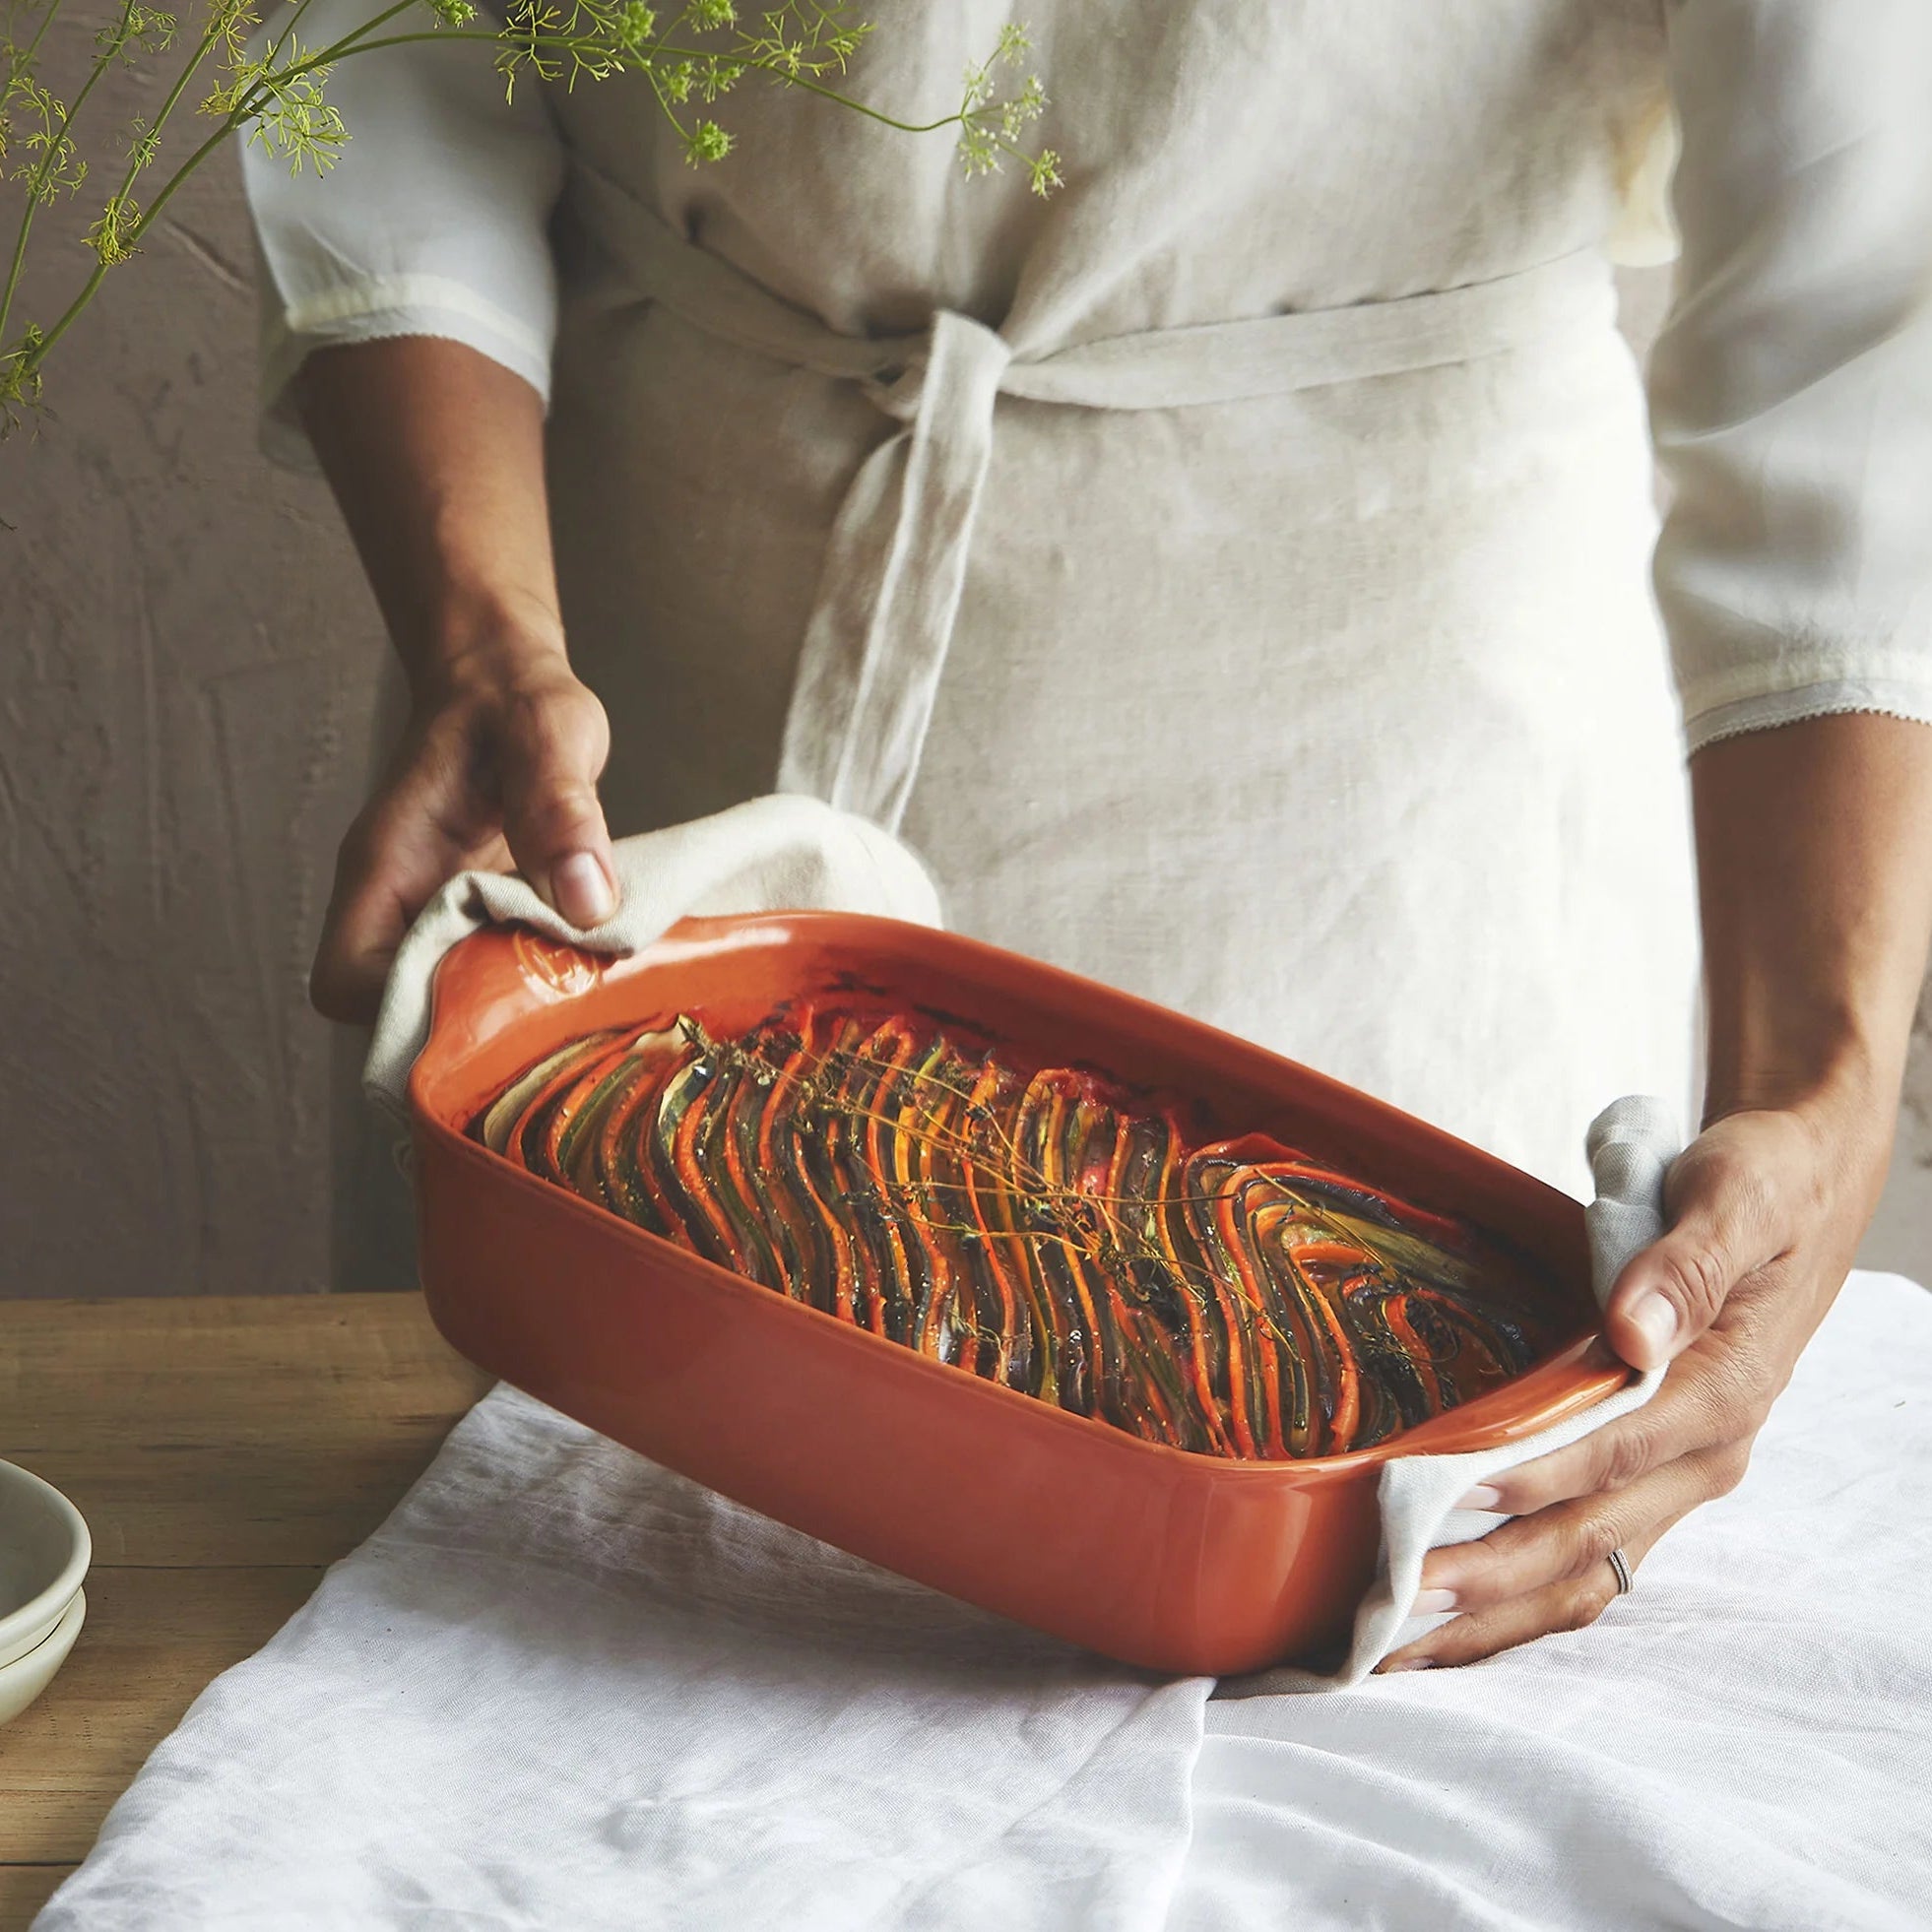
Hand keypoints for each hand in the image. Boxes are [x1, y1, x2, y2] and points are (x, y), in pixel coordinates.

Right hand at [310, 640, 618, 1023]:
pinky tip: (587, 985)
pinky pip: (487, 980)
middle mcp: (399, 903)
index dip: (403, 1015)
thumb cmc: (514, 700)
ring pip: (444, 1005)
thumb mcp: (550, 736)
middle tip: (551, 1030)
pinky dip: (530, 992)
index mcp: (385, 866)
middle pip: (397, 1013)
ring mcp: (437, 917)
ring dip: (504, 1018)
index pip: (347, 980)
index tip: (487, 1012)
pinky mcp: (480, 922)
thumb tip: (586, 902)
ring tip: (576, 1015)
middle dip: (467, 1033)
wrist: (508, 682)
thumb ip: (561, 810)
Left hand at [1377, 1090, 1887, 1671]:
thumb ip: (1685, 1266)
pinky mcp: (1647, 1481)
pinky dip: (1517, 1598)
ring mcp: (1675, 1477)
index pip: (1623, 1449)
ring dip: (1494, 1613)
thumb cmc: (1762, 1188)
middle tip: (1398, 1598)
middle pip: (1594, 1538)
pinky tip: (1448, 1621)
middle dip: (1494, 1577)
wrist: (1800, 1196)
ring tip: (1399, 1640)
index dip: (1542, 1475)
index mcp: (1726, 1388)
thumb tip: (1632, 1333)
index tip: (1458, 1493)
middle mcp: (1703, 1453)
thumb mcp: (1734, 1200)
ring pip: (1586, 1572)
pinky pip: (1585, 1560)